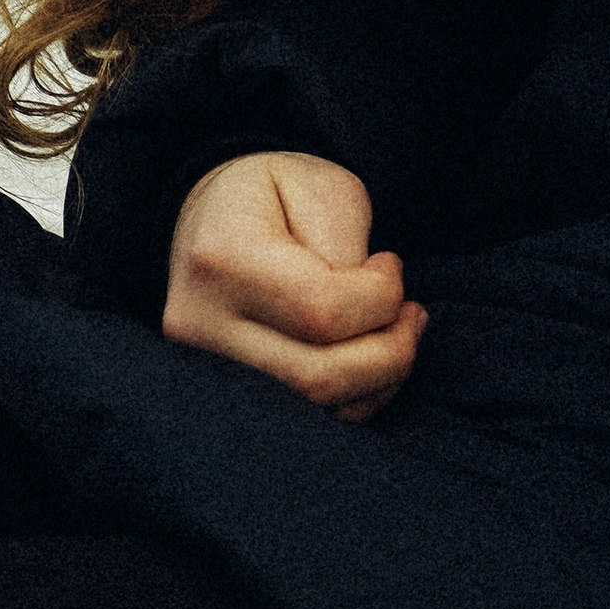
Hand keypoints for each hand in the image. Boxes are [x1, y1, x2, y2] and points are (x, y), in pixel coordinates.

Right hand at [163, 151, 425, 417]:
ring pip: (314, 411)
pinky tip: (371, 358)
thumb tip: (369, 309)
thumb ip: (343, 245)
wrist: (207, 218)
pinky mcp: (222, 401)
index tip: (391, 265)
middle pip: (316, 377)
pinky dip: (356, 398)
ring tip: (399, 332)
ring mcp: (204, 372)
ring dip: (379, 379)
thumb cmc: (273, 194)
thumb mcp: (318, 186)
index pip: (320, 311)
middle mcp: (199, 325)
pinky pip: (307, 422)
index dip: (378, 297)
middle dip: (390, 352)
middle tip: (411, 312)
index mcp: (221, 257)